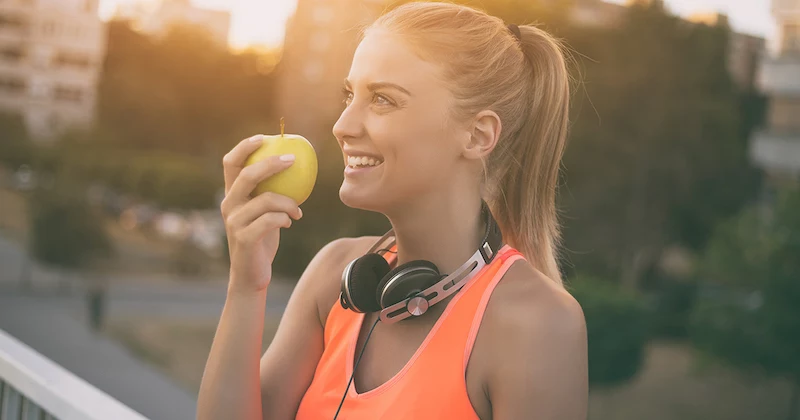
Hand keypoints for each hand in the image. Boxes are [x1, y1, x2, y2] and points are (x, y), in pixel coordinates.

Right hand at [220, 135, 302, 292]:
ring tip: (297, 211)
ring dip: (288, 202)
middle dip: (270, 163)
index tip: (265, 137)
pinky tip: (290, 222)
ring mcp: (233, 222)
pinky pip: (270, 220)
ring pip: (265, 199)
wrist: (252, 275)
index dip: (245, 147)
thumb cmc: (262, 239)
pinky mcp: (243, 238)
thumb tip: (295, 166)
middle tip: (293, 159)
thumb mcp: (265, 212)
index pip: (230, 163)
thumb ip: (270, 192)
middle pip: (246, 175)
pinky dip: (285, 217)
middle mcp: (228, 205)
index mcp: (232, 195)